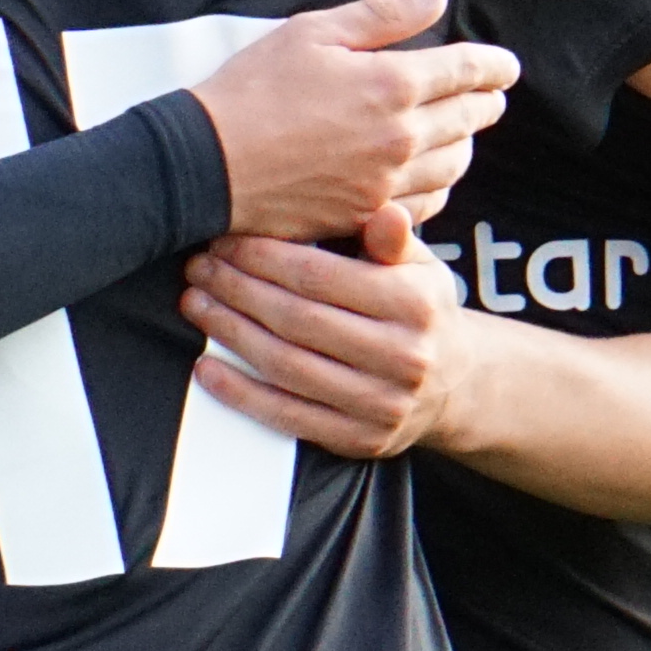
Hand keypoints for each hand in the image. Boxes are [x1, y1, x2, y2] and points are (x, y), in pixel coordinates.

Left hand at [179, 215, 458, 457]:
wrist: (454, 384)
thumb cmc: (419, 312)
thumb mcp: (419, 267)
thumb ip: (393, 239)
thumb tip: (385, 211)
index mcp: (413, 304)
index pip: (319, 276)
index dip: (263, 257)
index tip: (226, 241)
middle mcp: (402, 356)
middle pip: (296, 319)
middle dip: (237, 289)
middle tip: (200, 268)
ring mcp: (381, 403)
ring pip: (286, 366)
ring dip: (230, 334)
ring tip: (196, 305)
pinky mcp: (359, 439)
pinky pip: (287, 416)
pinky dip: (241, 393)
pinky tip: (208, 369)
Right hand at [184, 0, 521, 237]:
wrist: (208, 163)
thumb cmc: (253, 89)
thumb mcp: (313, 32)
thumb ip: (383, 15)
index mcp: (392, 84)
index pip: (467, 71)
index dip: (494, 66)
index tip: (507, 66)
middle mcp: (401, 138)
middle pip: (470, 119)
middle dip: (486, 101)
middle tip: (491, 94)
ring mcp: (387, 183)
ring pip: (455, 164)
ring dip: (467, 143)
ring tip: (464, 130)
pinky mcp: (367, 216)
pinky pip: (426, 204)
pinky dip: (439, 186)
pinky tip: (431, 174)